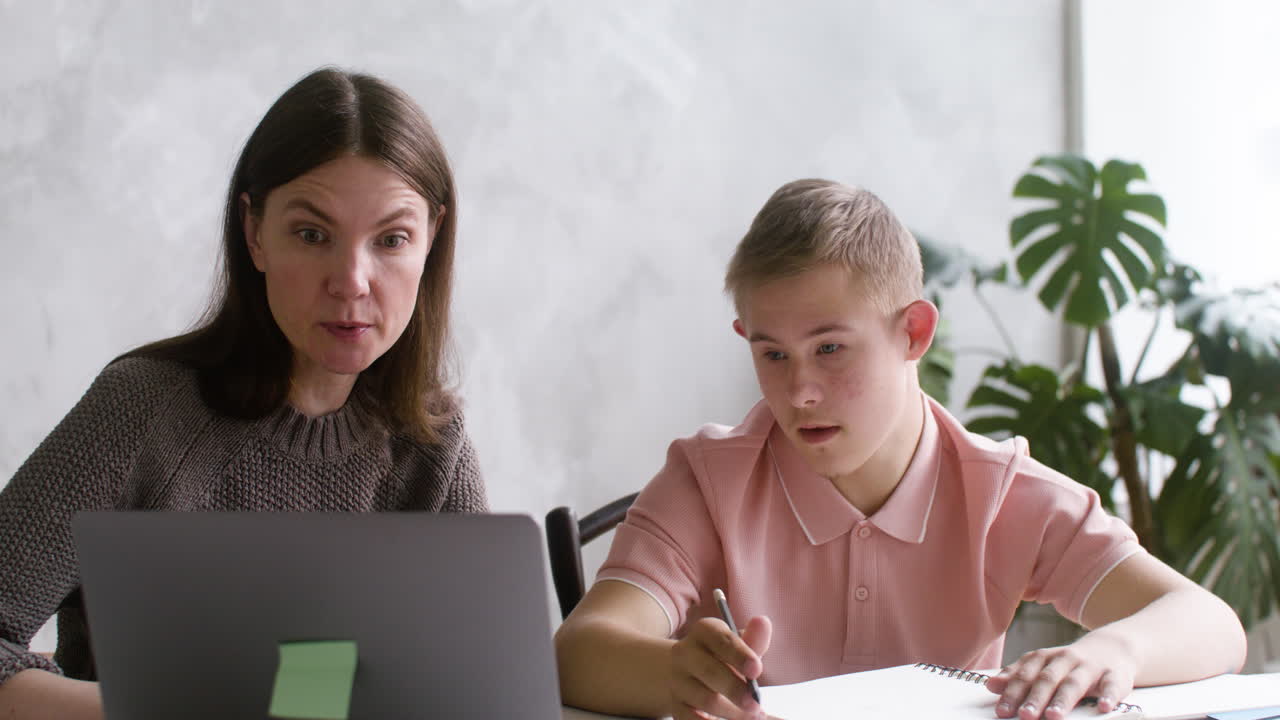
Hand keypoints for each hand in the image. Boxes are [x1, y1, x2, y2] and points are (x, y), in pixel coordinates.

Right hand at [669, 614, 771, 719]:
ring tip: (753, 716)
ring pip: (705, 699)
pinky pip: (691, 719)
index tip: (757, 670)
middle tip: (757, 705)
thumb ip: (753, 640)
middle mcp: (684, 652)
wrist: (691, 674)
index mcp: (704, 632)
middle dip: (735, 689)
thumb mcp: (739, 646)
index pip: (720, 640)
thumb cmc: (724, 658)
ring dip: (732, 712)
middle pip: (709, 671)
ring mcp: (677, 680)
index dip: (739, 654)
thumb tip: (763, 622)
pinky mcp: (675, 705)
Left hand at [986, 633, 1136, 719]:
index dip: (1012, 692)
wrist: (1112, 648)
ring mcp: (1091, 667)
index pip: (1025, 675)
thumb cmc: (1069, 664)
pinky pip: (1112, 685)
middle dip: (1035, 698)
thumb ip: (1018, 676)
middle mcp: (1065, 660)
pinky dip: (1108, 696)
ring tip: (1054, 716)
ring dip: (1063, 699)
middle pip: (1047, 679)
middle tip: (1024, 716)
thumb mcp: (1043, 666)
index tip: (1002, 711)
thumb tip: (991, 686)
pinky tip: (1103, 707)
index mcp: (1045, 658)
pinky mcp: (1116, 675)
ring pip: (1075, 683)